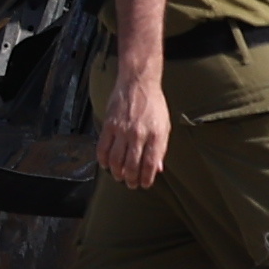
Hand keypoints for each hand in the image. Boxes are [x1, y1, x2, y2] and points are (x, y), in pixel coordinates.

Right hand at [96, 69, 169, 190]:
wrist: (138, 83)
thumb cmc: (154, 105)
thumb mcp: (164, 127)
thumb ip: (160, 149)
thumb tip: (157, 168)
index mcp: (156, 136)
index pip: (149, 164)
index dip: (146, 178)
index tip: (144, 185)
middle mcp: (139, 134)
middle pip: (132, 165)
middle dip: (131, 179)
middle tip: (131, 184)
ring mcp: (122, 130)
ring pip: (116, 159)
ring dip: (116, 172)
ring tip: (118, 176)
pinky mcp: (109, 124)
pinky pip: (103, 147)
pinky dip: (103, 159)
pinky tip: (106, 164)